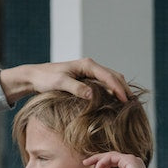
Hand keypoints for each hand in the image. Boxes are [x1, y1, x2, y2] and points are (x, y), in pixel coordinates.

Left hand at [0, 58, 129, 104]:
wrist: (35, 76)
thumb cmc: (46, 79)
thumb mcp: (60, 83)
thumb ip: (76, 88)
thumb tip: (92, 95)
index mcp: (87, 65)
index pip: (108, 76)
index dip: (118, 88)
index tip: (125, 100)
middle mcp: (90, 66)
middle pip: (114, 76)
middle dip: (124, 88)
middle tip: (132, 103)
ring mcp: (89, 72)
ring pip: (110, 79)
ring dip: (119, 89)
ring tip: (127, 103)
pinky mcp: (86, 79)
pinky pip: (103, 84)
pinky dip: (111, 91)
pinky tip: (114, 101)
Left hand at [83, 151, 152, 167]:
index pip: (113, 163)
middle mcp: (132, 163)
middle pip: (110, 156)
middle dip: (96, 159)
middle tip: (84, 162)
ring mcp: (131, 160)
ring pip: (109, 156)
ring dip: (97, 163)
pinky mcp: (129, 160)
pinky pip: (110, 158)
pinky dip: (101, 164)